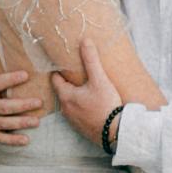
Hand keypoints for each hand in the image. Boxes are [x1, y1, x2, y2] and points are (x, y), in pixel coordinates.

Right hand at [0, 38, 39, 150]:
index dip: (10, 79)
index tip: (25, 74)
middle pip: (3, 107)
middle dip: (21, 106)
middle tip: (39, 102)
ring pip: (4, 124)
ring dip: (21, 123)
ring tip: (37, 121)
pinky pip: (1, 138)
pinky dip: (12, 141)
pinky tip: (26, 140)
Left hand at [50, 36, 124, 152]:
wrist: (116, 132)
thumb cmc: (105, 105)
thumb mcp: (99, 79)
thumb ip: (91, 60)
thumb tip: (85, 40)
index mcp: (66, 96)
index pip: (55, 79)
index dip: (59, 69)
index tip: (62, 62)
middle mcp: (65, 109)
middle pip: (63, 91)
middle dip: (68, 82)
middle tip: (76, 72)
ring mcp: (73, 120)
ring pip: (70, 103)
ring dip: (75, 95)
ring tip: (85, 87)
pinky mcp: (82, 128)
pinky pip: (78, 113)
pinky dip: (82, 106)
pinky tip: (92, 103)